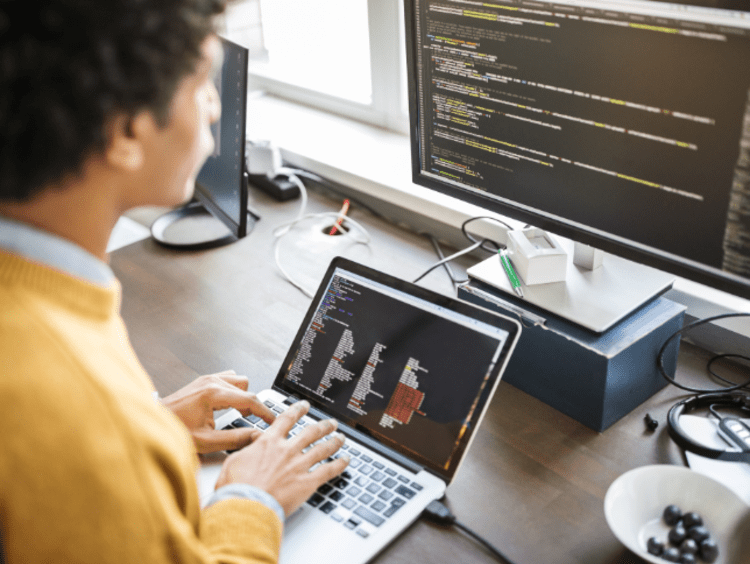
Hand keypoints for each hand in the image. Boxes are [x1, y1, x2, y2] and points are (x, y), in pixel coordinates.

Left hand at [161, 370, 275, 453]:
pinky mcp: (203, 381)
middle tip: (253, 422)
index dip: (265, 412)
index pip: (250, 399)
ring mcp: (207, 379)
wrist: (152, 424)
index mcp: (213, 393)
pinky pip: (228, 378)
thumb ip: (234, 440)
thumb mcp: (206, 441)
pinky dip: (233, 390)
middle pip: (246, 388)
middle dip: (253, 405)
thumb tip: (255, 437)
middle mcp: (211, 382)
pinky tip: (228, 404)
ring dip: (242, 395)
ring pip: (238, 380)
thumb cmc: (173, 430)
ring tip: (240, 413)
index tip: (273, 420)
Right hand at [215, 400, 349, 516]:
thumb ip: (246, 450)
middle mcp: (287, 450)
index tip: (304, 406)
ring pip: (322, 448)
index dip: (297, 410)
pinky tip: (346, 461)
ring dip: (334, 442)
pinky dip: (339, 464)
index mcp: (269, 442)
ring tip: (341, 438)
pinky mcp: (308, 482)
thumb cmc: (237, 488)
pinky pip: (328, 470)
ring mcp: (299, 465)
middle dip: (323, 426)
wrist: (246, 506)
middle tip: (330, 423)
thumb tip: (252, 444)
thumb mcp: (234, 461)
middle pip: (311, 432)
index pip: (286, 419)